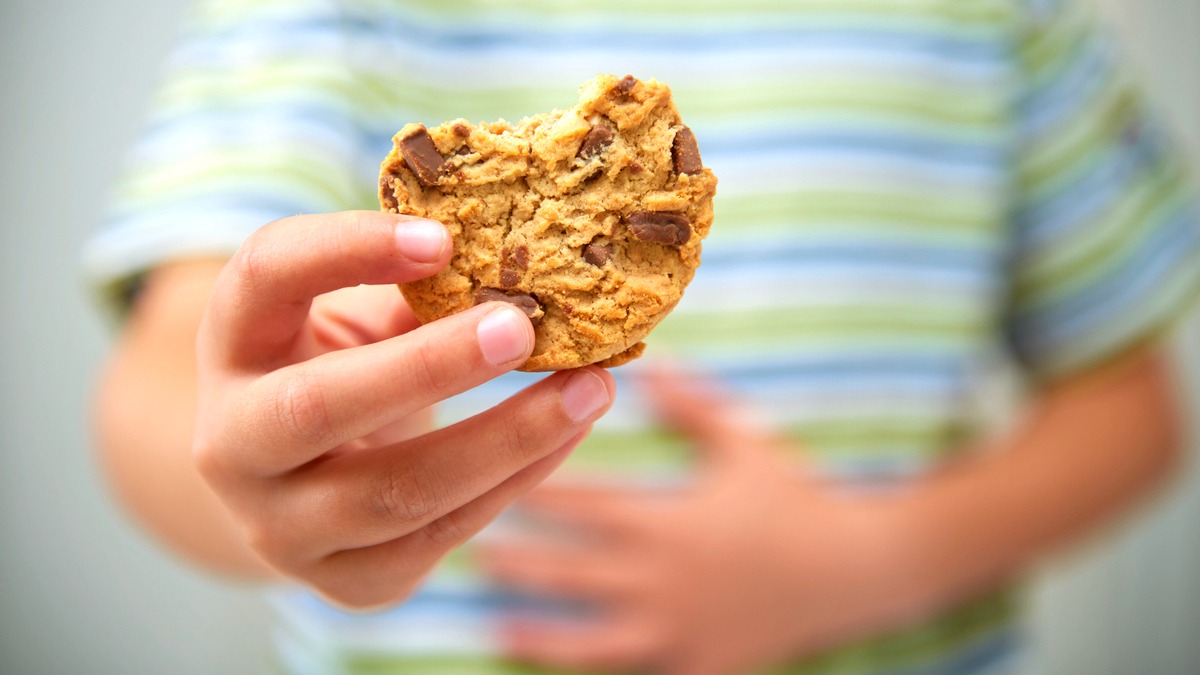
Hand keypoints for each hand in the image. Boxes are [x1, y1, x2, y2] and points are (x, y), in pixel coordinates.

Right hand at [192, 210, 614, 608]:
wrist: (296, 484)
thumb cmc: (340, 368)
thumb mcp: (356, 321)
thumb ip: (417, 294)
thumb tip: (532, 261)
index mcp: (231, 344)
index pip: (265, 277)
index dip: (348, 250)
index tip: (443, 236)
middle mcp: (231, 443)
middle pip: (316, 407)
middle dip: (430, 366)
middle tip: (522, 327)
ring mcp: (280, 527)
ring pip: (394, 493)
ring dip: (506, 439)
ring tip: (590, 388)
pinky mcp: (343, 582)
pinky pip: (439, 536)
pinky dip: (516, 480)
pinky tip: (568, 433)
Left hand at [481, 366, 924, 674]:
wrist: (857, 571)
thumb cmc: (794, 497)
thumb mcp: (743, 440)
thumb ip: (688, 402)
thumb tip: (640, 358)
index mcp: (669, 521)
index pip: (583, 505)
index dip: (532, 492)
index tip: (485, 478)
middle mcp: (663, 579)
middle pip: (570, 573)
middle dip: (517, 561)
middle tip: (464, 547)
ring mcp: (677, 630)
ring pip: (590, 640)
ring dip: (539, 632)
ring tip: (496, 623)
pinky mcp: (696, 666)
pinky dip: (593, 672)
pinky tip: (560, 669)